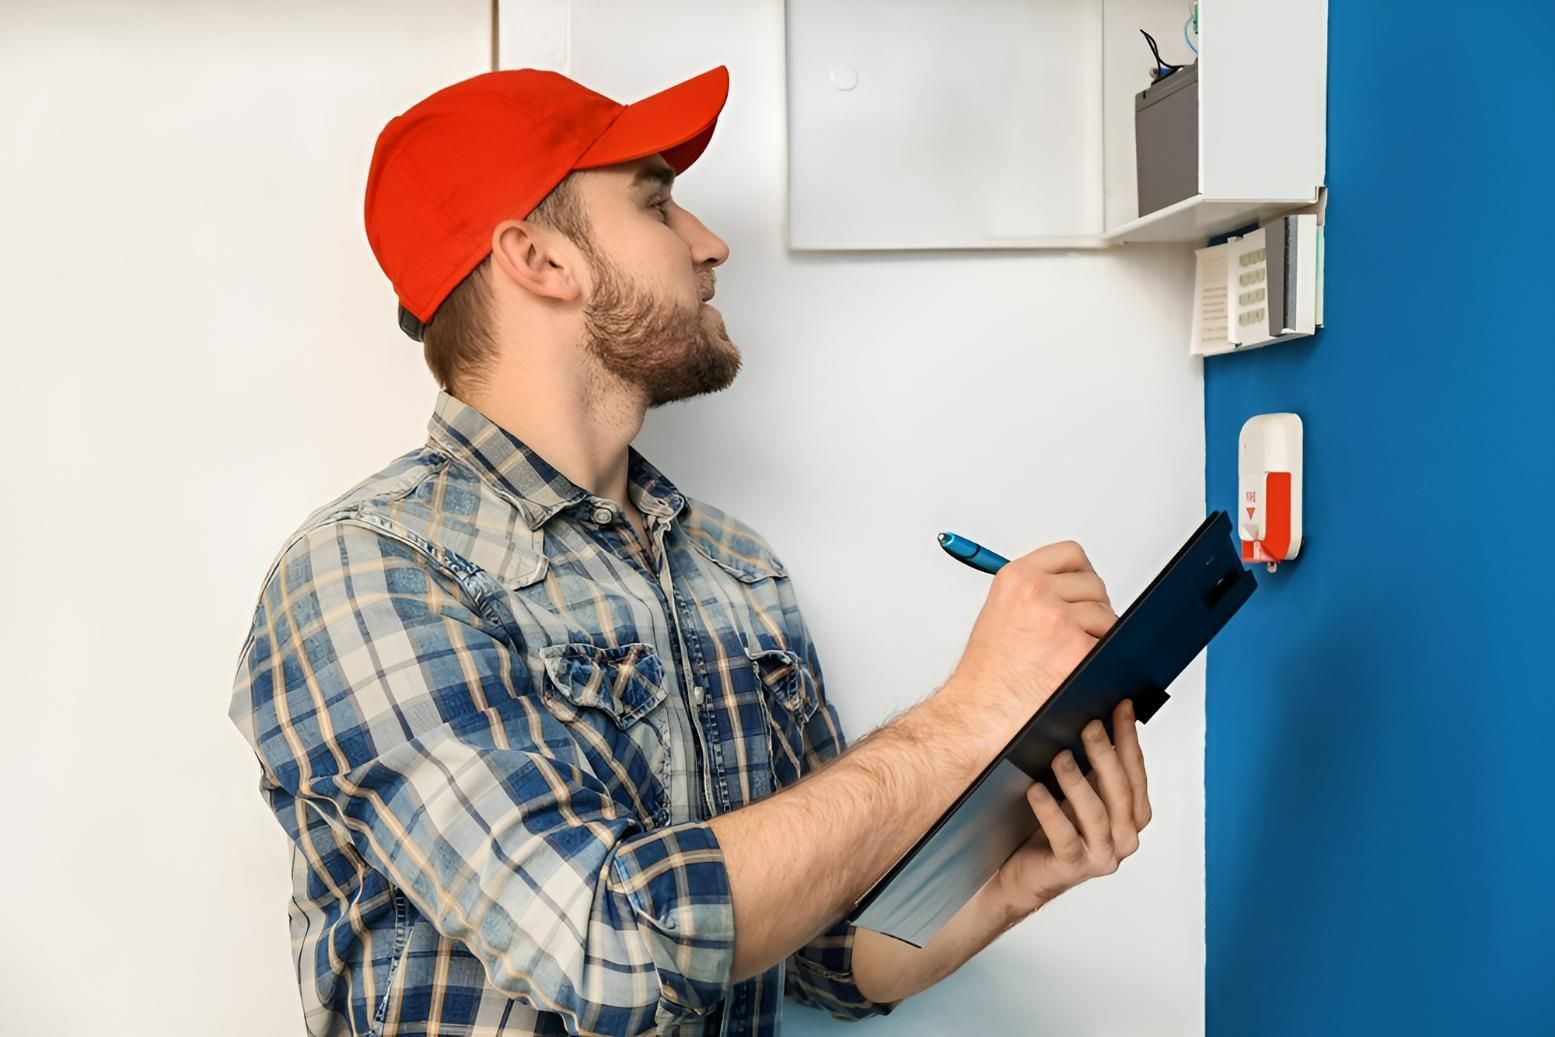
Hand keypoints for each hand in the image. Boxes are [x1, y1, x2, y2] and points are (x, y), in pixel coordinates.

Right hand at [950, 540, 1115, 718]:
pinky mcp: (1079, 649)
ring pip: (1107, 615)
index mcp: (1017, 578)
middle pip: (1094, 585)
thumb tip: (1066, 588)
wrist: (979, 712)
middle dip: (1090, 608)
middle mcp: (1038, 593)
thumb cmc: (985, 674)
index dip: (1079, 574)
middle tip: (1072, 631)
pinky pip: (1111, 645)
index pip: (1070, 555)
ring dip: (1098, 635)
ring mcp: (1060, 620)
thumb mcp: (997, 613)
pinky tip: (1077, 669)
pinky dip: (1102, 659)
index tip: (1078, 587)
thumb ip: (1031, 592)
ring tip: (1069, 654)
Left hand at [995, 698, 1151, 912]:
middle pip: (1120, 791)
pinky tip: (1036, 790)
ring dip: (1078, 782)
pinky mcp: (1073, 867)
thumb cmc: (1050, 828)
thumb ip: (1092, 767)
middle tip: (1089, 726)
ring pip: (1096, 813)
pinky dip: (1050, 811)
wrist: (1021, 873)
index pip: (1135, 772)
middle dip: (1106, 754)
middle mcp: (1123, 838)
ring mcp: (1101, 856)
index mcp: (1131, 817)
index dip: (1129, 739)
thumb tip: (1092, 720)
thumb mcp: (1077, 793)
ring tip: (1059, 757)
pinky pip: (1064, 836)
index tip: (1122, 707)